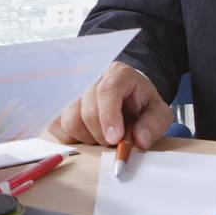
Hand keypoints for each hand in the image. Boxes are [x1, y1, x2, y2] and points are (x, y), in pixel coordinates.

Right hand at [48, 61, 172, 149]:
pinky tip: (88, 133)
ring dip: (88, 137)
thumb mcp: (158, 113)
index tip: (115, 139)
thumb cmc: (140, 104)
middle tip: (115, 140)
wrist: (127, 96)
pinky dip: (73, 137)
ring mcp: (72, 90)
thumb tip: (139, 140)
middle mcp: (90, 77)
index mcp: (118, 74)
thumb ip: (153, 125)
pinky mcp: (59, 105)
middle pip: (86, 111)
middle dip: (102, 134)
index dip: (108, 117)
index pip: (107, 91)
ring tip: (102, 134)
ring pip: (70, 121)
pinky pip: (57, 127)